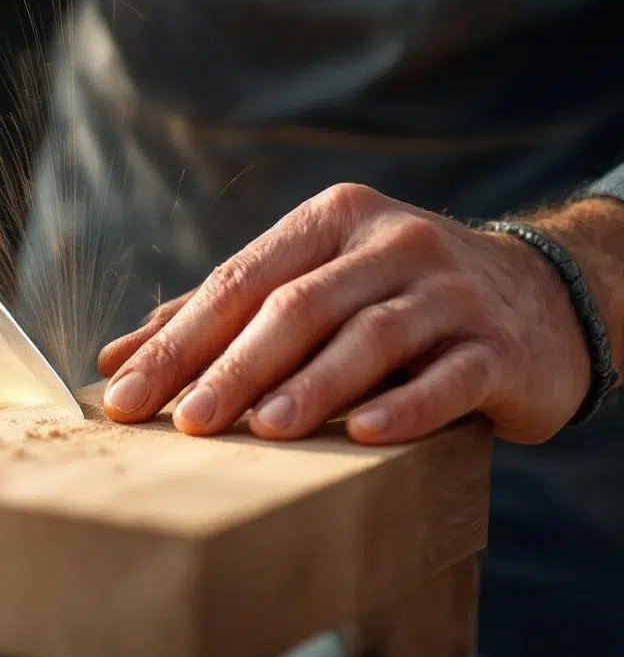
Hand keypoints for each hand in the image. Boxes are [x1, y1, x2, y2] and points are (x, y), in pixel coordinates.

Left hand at [96, 183, 591, 444]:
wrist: (541, 299)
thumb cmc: (393, 298)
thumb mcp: (312, 284)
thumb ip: (220, 315)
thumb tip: (116, 356)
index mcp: (331, 222)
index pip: (238, 281)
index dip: (177, 341)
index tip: (124, 394)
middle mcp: (390, 243)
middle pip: (296, 306)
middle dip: (232, 367)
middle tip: (183, 423)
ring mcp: (448, 290)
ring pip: (368, 336)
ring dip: (313, 385)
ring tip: (264, 429)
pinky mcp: (498, 344)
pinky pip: (448, 376)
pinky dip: (407, 406)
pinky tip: (366, 434)